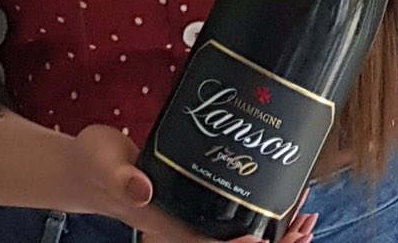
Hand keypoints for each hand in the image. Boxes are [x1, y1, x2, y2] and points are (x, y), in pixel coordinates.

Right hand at [64, 126, 317, 241]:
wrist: (91, 166)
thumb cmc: (95, 165)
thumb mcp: (103, 163)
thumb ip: (120, 177)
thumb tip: (142, 189)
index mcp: (164, 223)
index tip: (260, 237)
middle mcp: (183, 225)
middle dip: (270, 242)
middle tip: (305, 224)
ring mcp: (192, 215)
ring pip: (238, 236)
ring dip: (273, 233)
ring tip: (306, 216)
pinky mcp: (198, 200)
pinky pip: (236, 216)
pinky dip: (263, 213)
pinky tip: (286, 198)